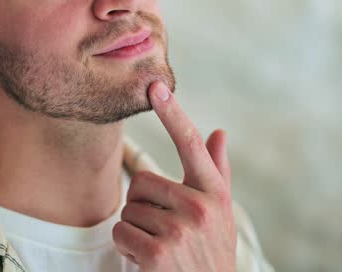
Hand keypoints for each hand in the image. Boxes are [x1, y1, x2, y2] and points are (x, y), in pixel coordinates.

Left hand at [113, 81, 237, 270]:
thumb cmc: (210, 255)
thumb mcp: (220, 215)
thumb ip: (217, 173)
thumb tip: (219, 132)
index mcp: (214, 195)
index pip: (191, 145)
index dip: (173, 114)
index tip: (156, 86)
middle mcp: (201, 209)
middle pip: (142, 183)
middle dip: (144, 207)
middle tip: (163, 231)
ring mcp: (180, 231)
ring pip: (129, 210)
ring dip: (135, 231)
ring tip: (159, 250)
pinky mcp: (158, 253)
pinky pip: (121, 232)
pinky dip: (126, 249)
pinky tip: (147, 263)